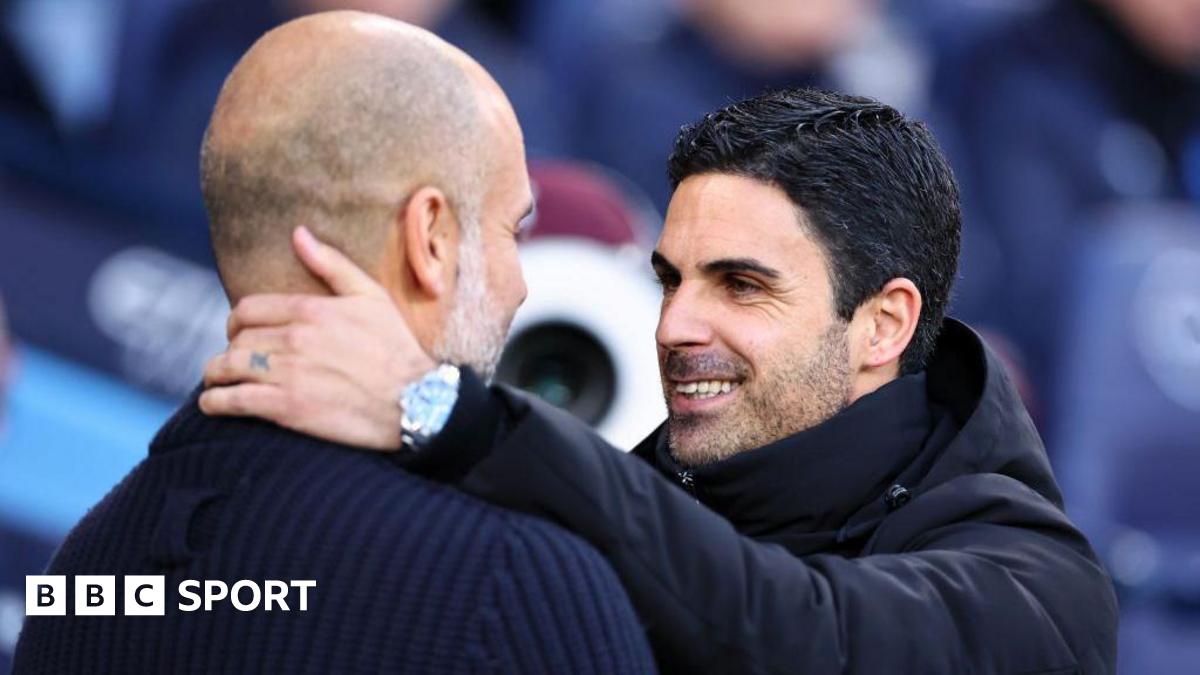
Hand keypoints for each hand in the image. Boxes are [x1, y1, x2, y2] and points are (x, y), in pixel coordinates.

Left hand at [199, 226, 434, 449]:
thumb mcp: (371, 297)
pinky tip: (214, 404)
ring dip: (216, 374)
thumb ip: (331, 264)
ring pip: (227, 367)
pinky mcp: (287, 408)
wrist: (417, 400)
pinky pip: (234, 400)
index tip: (239, 334)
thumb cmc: (396, 348)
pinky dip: (215, 402)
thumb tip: (298, 233)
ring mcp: (288, 374)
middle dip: (231, 349)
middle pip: (236, 339)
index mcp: (311, 309)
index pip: (247, 309)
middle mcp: (294, 339)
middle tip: (235, 360)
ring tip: (219, 382)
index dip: (236, 322)